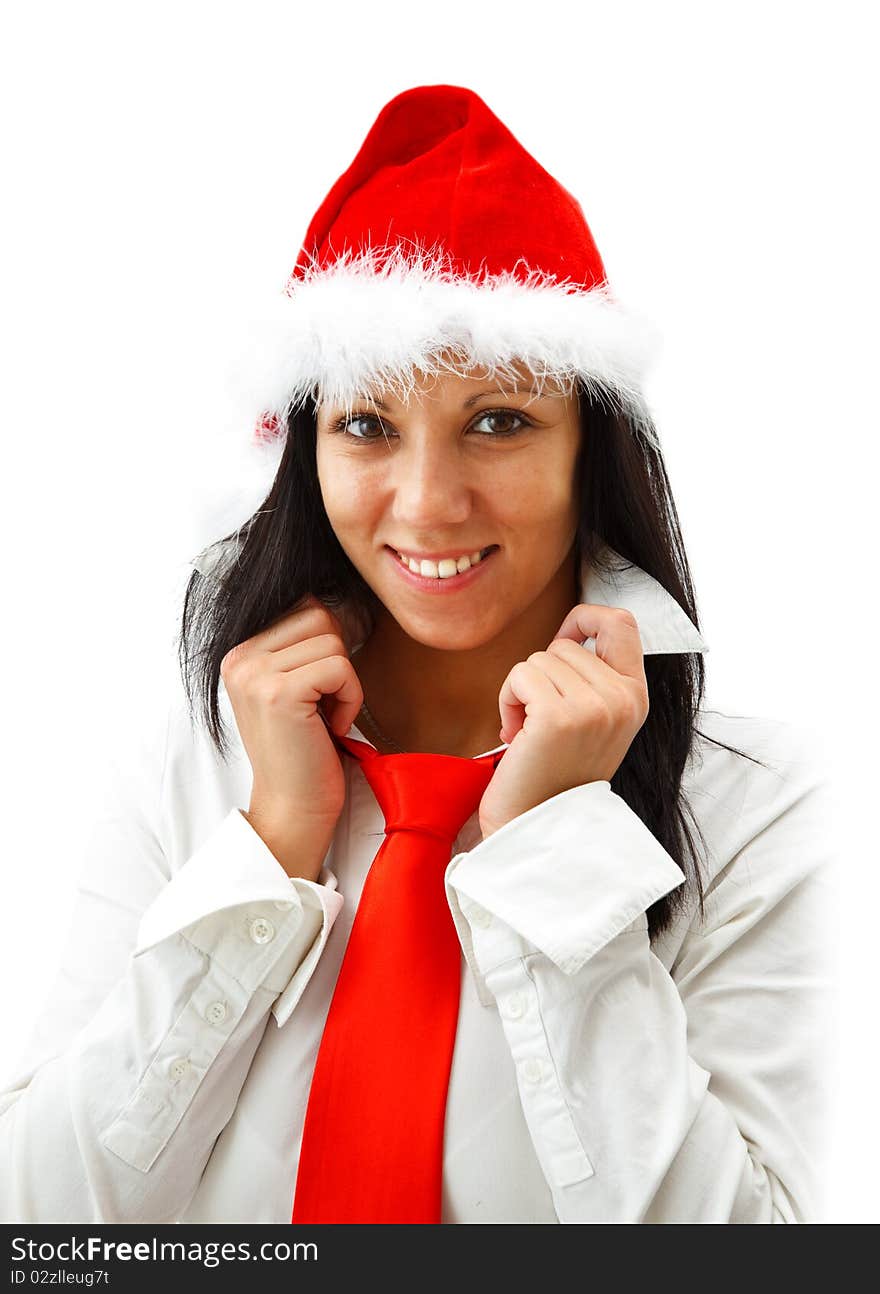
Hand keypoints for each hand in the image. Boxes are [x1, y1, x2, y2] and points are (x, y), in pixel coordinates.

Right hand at [221, 595, 363, 878]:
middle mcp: (239, 658)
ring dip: (346, 682)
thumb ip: (301, 644)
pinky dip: (350, 698)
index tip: (321, 691)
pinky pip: (340, 667)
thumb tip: (334, 597)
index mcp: (240, 652)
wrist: (294, 809)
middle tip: (324, 706)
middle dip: (338, 660)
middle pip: (320, 615)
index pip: (305, 607)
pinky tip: (331, 728)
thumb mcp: (296, 687)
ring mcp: (254, 674)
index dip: (330, 645)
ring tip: (325, 717)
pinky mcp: (278, 693)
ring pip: (333, 639)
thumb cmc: (307, 750)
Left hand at [477, 604, 649, 838]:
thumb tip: (573, 628)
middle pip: (566, 645)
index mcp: (636, 698)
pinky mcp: (558, 717)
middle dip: (543, 676)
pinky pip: (520, 675)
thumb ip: (592, 677)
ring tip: (531, 734)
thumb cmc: (555, 772)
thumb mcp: (593, 720)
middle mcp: (623, 700)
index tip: (564, 639)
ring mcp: (594, 708)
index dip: (586, 618)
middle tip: (542, 722)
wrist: (538, 826)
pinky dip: (508, 701)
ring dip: (522, 692)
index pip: (622, 623)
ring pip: (539, 658)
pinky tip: (516, 737)